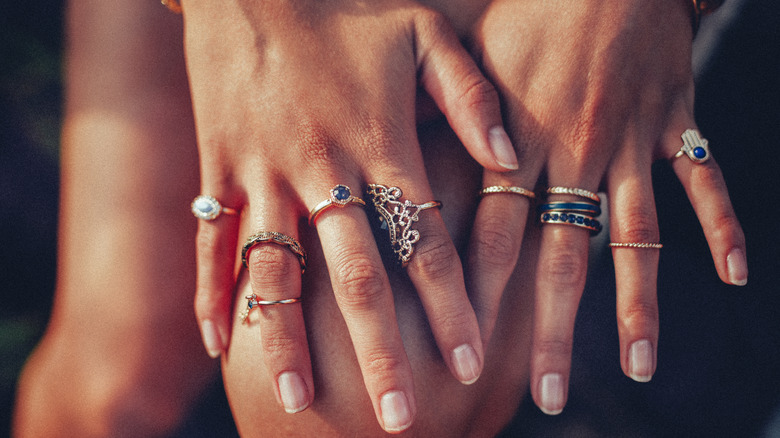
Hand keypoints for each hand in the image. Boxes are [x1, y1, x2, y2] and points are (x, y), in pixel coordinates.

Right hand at [181, 0, 516, 431]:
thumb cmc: (346, 11)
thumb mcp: (424, 33)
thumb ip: (471, 98)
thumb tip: (510, 159)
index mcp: (380, 144)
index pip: (426, 243)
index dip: (452, 306)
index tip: (470, 363)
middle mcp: (322, 171)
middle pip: (356, 277)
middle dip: (380, 350)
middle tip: (399, 417)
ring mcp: (262, 175)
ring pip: (276, 273)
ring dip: (286, 339)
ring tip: (298, 400)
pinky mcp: (217, 171)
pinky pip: (213, 245)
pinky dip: (214, 296)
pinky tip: (219, 345)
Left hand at [465, 0, 746, 413]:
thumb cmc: (523, 5)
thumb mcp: (465, 47)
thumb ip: (437, 113)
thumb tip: (396, 163)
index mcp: (517, 137)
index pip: (496, 234)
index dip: (480, 297)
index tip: (468, 354)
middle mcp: (575, 151)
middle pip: (562, 258)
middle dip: (550, 331)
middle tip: (545, 395)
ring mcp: (631, 141)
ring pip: (636, 238)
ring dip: (638, 306)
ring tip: (635, 367)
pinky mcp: (676, 121)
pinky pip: (704, 181)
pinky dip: (724, 225)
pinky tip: (737, 275)